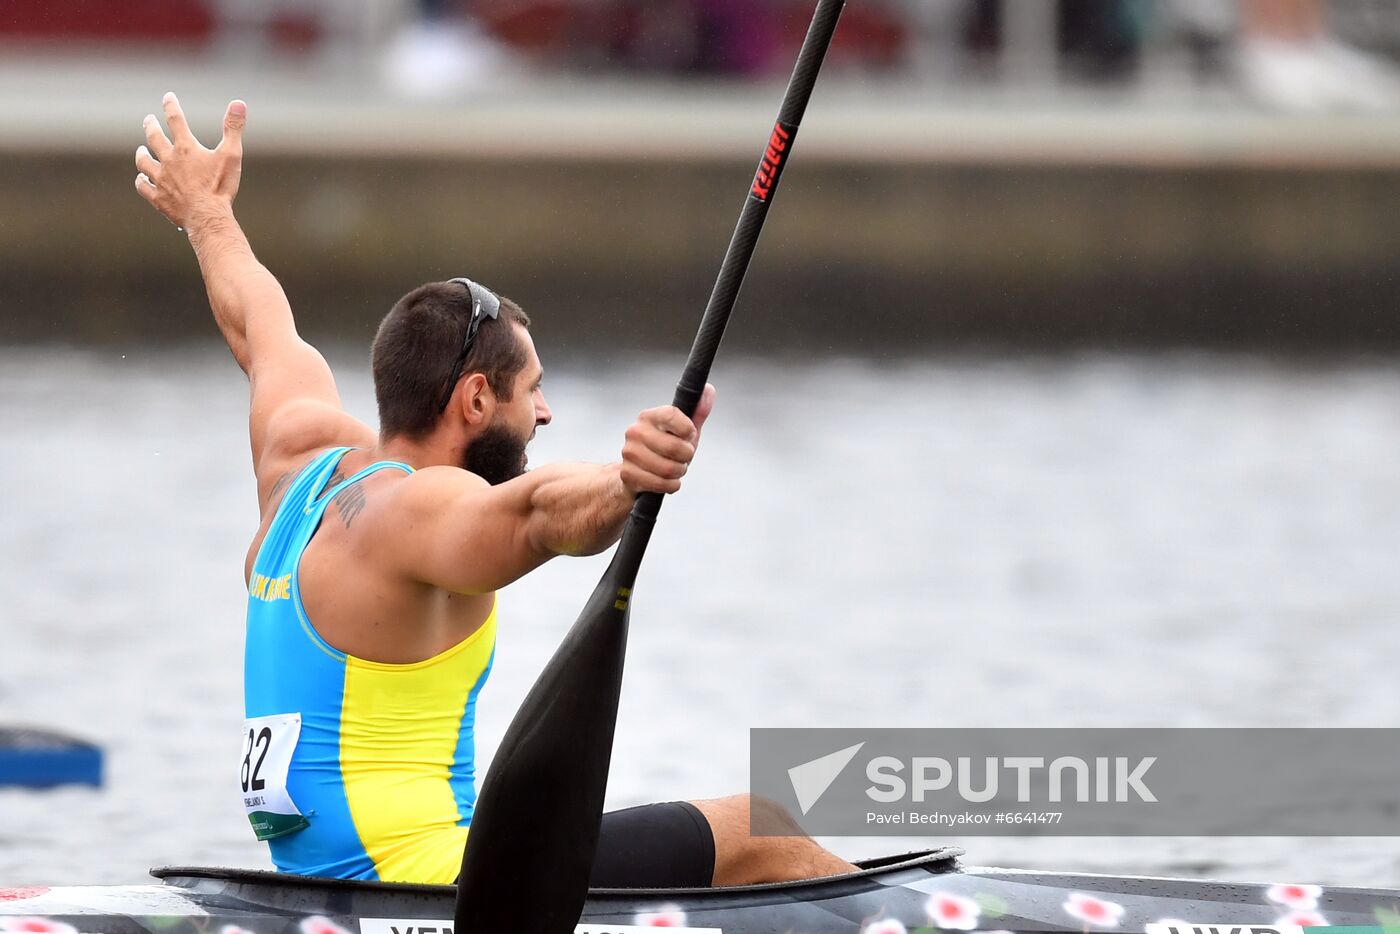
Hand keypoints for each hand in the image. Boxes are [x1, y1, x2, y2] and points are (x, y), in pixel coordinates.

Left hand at [134, 93, 245, 229]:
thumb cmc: (221, 186)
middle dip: (151, 126)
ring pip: (144, 162)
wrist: (207, 216)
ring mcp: (161, 180)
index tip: (168, 97)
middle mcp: (169, 160)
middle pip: (154, 138)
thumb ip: (233, 128)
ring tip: (141, 150)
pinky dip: (141, 181)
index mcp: (186, 148)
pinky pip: (143, 187)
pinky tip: (141, 179)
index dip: (171, 106)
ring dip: (141, 154)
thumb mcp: (232, 154)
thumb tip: (239, 103)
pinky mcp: (158, 198)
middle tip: (148, 120)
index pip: (176, 120)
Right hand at [619, 383, 715, 495]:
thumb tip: (708, 390)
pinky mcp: (628, 474)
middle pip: (674, 447)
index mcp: (649, 416)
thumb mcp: (683, 431)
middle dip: (686, 457)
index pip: (672, 415)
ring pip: (668, 468)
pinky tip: (667, 480)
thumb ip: (697, 412)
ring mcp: (629, 453)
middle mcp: (635, 431)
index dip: (688, 430)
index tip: (689, 435)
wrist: (638, 473)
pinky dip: (671, 485)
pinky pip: (661, 483)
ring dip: (679, 472)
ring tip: (674, 468)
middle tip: (683, 457)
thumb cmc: (664, 449)